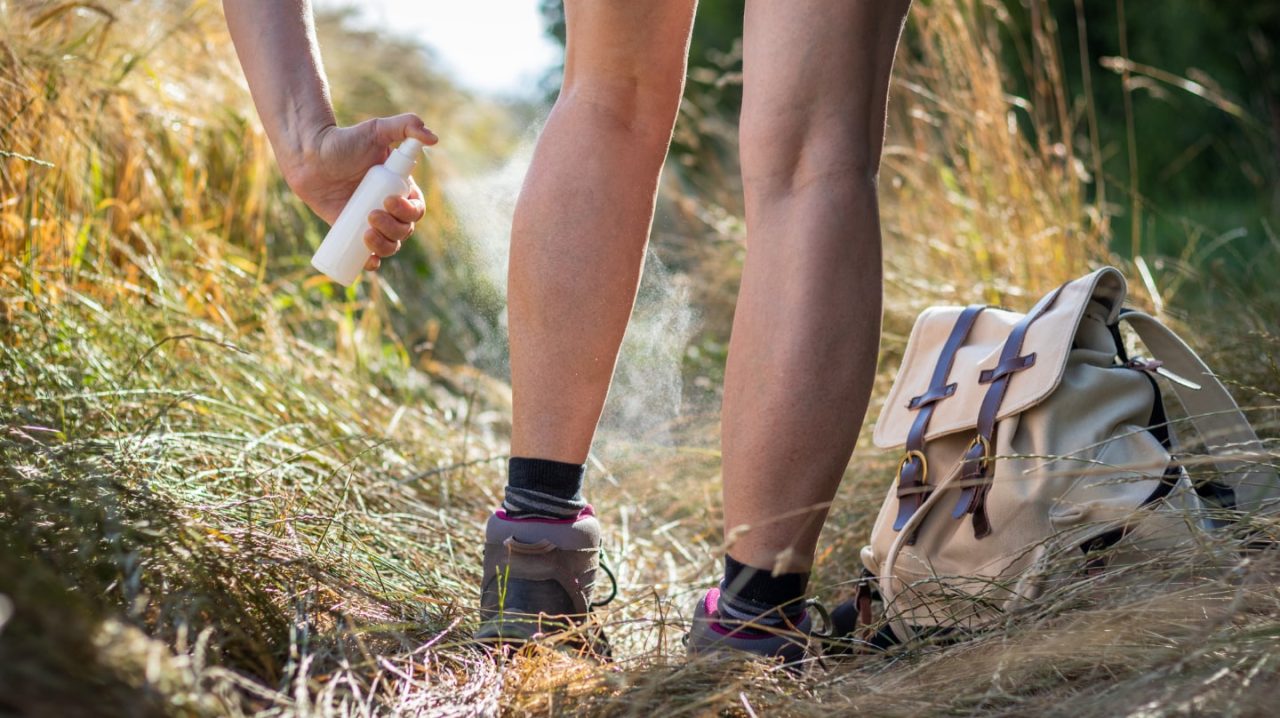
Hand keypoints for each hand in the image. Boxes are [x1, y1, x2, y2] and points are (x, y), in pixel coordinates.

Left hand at [281, 113, 437, 270]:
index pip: (415, 209)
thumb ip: (406, 125)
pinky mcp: (351, 232)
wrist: (309, 155)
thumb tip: (433, 138)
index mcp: (400, 189)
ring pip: (390, 244)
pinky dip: (372, 262)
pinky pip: (368, 255)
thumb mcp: (376, 130)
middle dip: (393, 228)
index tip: (388, 200)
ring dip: (385, 245)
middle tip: (372, 214)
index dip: (408, 211)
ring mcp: (371, 222)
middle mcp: (389, 208)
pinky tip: (370, 262)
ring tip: (366, 233)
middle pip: (404, 230)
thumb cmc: (344, 141)